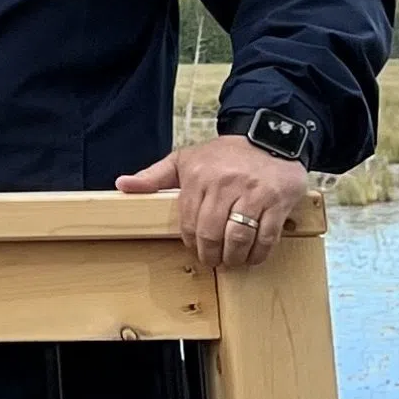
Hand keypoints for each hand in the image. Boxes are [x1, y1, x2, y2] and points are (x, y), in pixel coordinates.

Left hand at [117, 134, 307, 272]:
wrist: (268, 137)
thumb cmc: (224, 155)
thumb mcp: (185, 159)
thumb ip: (154, 175)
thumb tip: (122, 185)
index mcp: (198, 175)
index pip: (189, 221)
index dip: (191, 242)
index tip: (195, 250)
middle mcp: (224, 183)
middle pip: (212, 232)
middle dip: (211, 254)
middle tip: (213, 260)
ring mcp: (252, 192)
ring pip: (238, 237)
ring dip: (234, 257)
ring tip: (232, 261)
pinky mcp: (276, 201)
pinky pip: (266, 236)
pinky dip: (258, 253)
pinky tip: (252, 256)